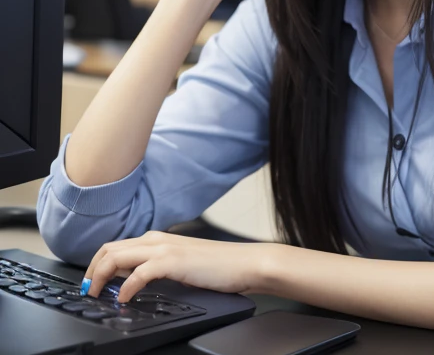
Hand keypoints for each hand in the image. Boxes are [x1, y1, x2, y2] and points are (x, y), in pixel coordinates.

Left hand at [83, 231, 263, 302]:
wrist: (244, 263)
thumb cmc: (218, 266)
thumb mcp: (182, 263)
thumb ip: (160, 266)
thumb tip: (136, 280)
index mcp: (159, 239)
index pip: (117, 245)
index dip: (97, 263)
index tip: (90, 281)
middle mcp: (158, 239)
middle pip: (110, 248)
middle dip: (91, 269)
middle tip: (86, 289)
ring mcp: (165, 248)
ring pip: (118, 256)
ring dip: (100, 276)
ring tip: (95, 294)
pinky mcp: (173, 261)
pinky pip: (138, 274)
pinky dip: (125, 287)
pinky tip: (124, 299)